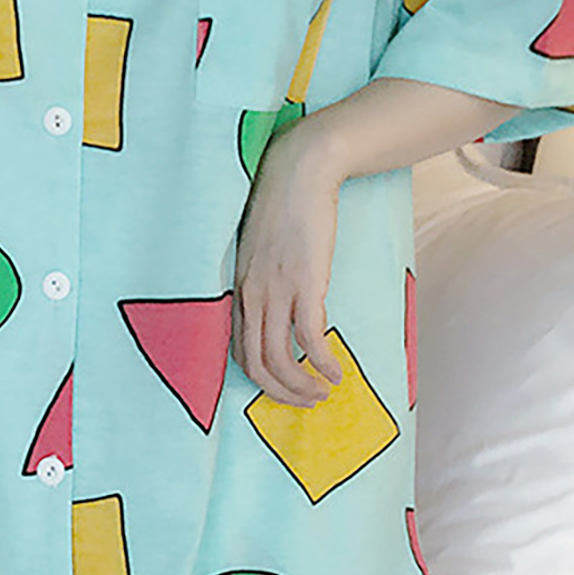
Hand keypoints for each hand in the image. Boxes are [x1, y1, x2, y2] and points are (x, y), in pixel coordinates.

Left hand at [231, 119, 345, 407]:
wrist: (298, 171)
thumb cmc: (283, 207)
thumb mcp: (261, 250)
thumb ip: (263, 280)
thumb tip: (280, 305)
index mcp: (238, 289)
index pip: (237, 351)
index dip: (259, 380)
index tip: (282, 389)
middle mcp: (251, 295)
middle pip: (256, 365)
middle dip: (281, 394)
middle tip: (306, 403)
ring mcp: (276, 291)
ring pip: (280, 360)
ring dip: (301, 387)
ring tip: (323, 394)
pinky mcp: (304, 283)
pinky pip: (309, 338)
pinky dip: (321, 363)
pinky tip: (335, 373)